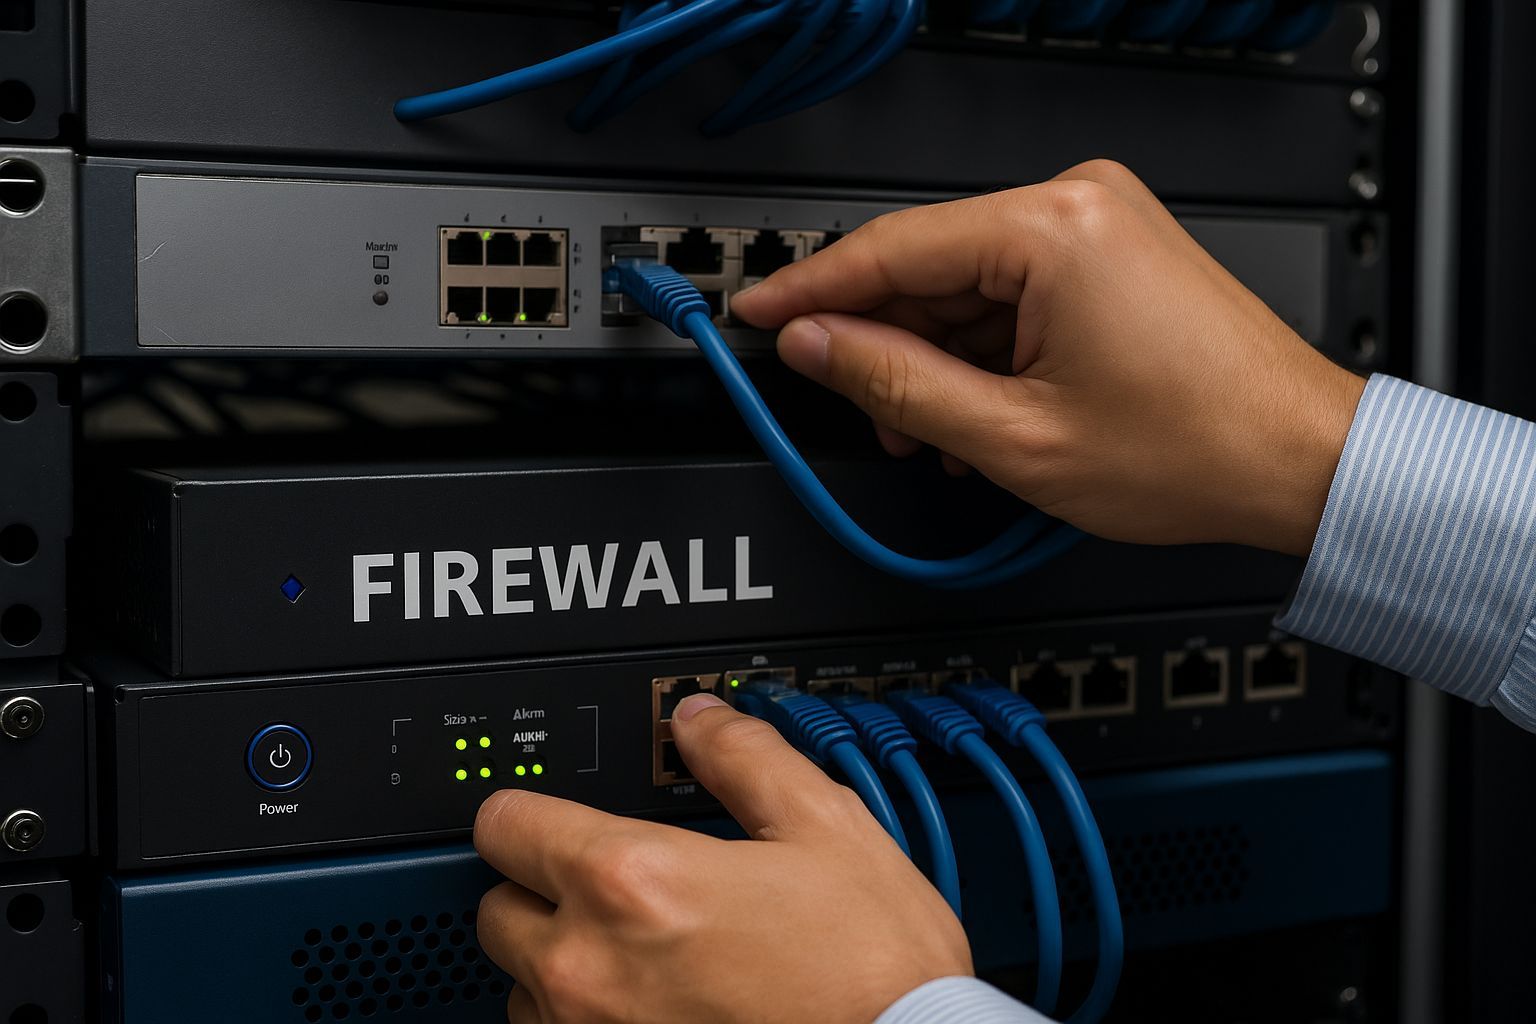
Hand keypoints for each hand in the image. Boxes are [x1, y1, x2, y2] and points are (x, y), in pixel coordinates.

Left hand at [475, 693, 969, 1022]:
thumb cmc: (872, 970)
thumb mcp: (824, 827)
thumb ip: (746, 757)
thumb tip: (702, 722)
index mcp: (629, 882)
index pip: (503, 824)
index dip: (530, 809)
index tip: (553, 816)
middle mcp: (587, 969)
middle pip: (498, 909)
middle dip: (543, 888)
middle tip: (615, 886)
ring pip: (525, 988)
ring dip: (563, 964)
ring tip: (644, 953)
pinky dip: (590, 1022)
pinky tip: (657, 1006)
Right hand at [730, 160, 1365, 557]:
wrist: (1300, 461)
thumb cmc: (1196, 447)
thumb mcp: (1013, 436)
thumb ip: (894, 383)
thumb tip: (815, 346)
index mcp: (1052, 227)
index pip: (889, 249)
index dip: (808, 292)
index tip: (753, 313)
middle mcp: (1077, 204)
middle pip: (927, 268)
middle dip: (882, 346)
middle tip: (858, 413)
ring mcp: (1098, 226)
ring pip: (966, 288)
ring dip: (934, 360)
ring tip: (935, 435)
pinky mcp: (1111, 255)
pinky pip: (1012, 294)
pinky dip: (982, 353)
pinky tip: (975, 412)